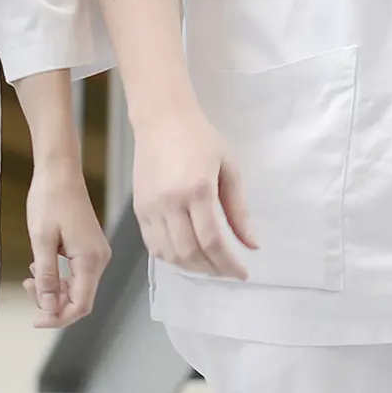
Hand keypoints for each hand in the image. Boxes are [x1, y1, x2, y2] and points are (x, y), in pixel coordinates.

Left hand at [24, 159, 110, 327]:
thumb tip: (48, 307)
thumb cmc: (49, 200)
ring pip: (78, 287)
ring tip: (30, 278)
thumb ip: (47, 276)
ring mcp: (97, 253)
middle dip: (53, 303)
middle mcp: (100, 259)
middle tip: (28, 290)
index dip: (58, 318)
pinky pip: (77, 273)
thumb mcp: (41, 241)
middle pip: (80, 299)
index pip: (80, 305)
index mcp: (91, 260)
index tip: (36, 320)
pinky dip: (59, 277)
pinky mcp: (90, 248)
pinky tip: (41, 267)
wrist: (59, 172)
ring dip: (54, 290)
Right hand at [132, 102, 256, 280]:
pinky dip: (170, 257)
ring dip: (192, 267)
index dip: (228, 263)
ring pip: (169, 254)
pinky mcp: (139, 208)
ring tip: (209, 265)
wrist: (161, 119)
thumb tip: (252, 244)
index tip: (241, 273)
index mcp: (197, 189)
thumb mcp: (229, 168)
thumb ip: (239, 210)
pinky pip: (152, 245)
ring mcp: (151, 206)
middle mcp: (170, 201)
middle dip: (212, 269)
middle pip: (190, 252)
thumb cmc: (199, 138)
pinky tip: (186, 255)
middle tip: (227, 271)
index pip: (212, 241)